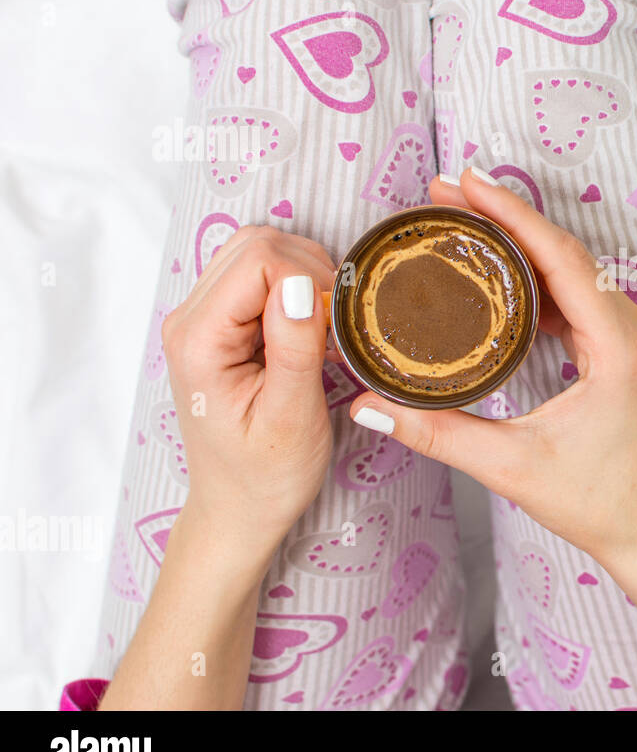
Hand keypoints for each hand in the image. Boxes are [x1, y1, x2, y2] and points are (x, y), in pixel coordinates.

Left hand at [161, 225, 336, 559]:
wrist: (240, 508)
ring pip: (259, 250)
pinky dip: (295, 290)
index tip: (332, 330)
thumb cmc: (265, 475)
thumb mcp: (292, 417)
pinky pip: (260, 275)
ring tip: (322, 333)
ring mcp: (202, 317)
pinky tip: (309, 332)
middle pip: (256, 242)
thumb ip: (294, 347)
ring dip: (303, 278)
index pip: (259, 260)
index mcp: (198, 340)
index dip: (307, 281)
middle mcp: (190, 319)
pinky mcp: (220, 322)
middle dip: (308, 272)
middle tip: (332, 330)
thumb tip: (302, 286)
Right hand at [345, 173, 636, 709]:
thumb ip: (437, 434)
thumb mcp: (510, 466)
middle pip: (563, 251)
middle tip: (447, 189)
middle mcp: (630, 328)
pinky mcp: (617, 346)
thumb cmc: (596, 500)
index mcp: (617, 345)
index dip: (511, 214)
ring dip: (518, 240)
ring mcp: (627, 334)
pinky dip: (533, 273)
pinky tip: (493, 267)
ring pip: (569, 268)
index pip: (560, 258)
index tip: (467, 181)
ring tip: (461, 216)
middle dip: (504, 216)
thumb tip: (369, 408)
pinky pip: (573, 293)